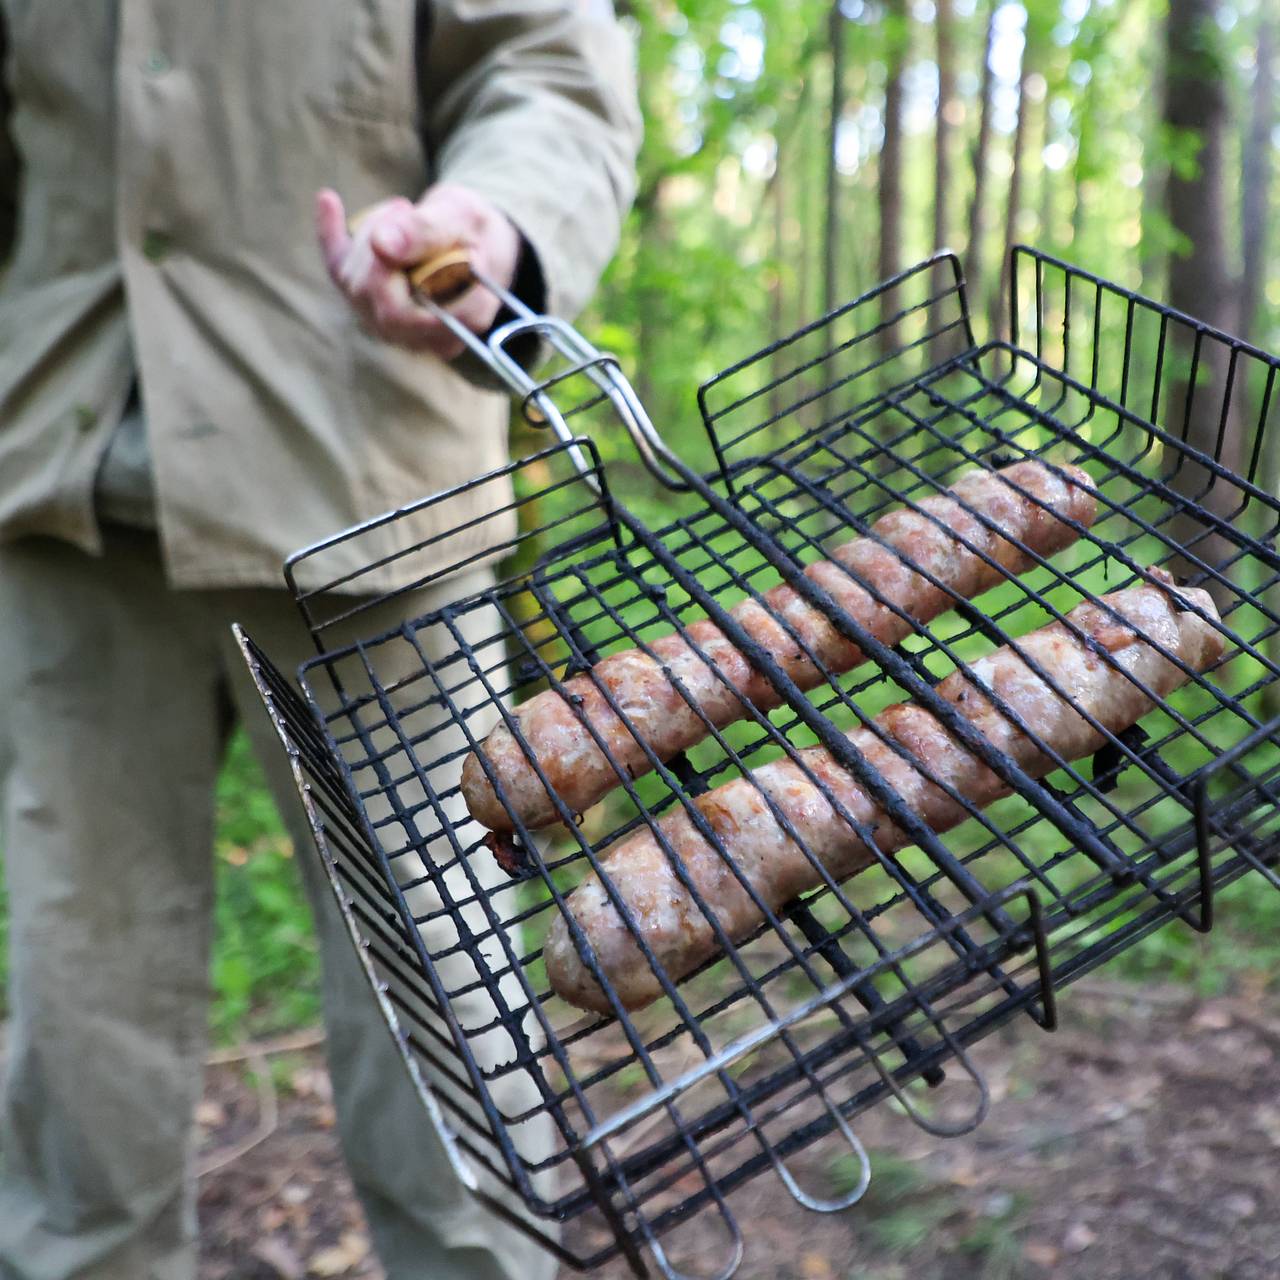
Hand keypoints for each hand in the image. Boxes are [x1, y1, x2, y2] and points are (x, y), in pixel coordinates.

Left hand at [315, 184, 520, 358]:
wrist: (479, 240)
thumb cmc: (478, 231)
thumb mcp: (464, 219)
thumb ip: (429, 232)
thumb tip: (382, 245)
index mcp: (455, 324)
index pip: (397, 311)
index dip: (387, 263)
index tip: (405, 213)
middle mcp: (422, 338)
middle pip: (370, 295)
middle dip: (377, 240)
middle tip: (406, 207)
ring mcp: (393, 327)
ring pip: (352, 282)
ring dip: (367, 234)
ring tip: (402, 211)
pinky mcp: (372, 304)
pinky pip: (339, 271)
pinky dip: (331, 232)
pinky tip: (328, 201)